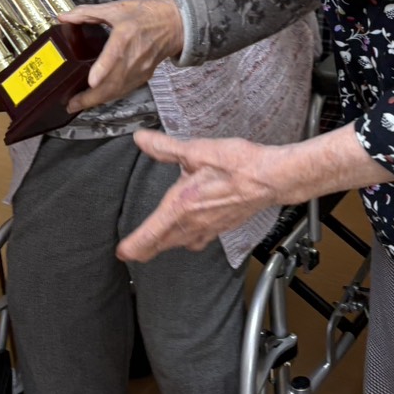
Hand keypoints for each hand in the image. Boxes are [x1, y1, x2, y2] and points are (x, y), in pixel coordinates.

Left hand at [60, 0, 183, 114]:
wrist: (174, 24)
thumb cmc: (146, 14)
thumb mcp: (116, 8)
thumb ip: (87, 13)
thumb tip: (65, 17)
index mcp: (126, 34)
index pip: (115, 54)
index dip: (103, 68)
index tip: (91, 81)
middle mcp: (134, 55)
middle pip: (113, 81)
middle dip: (91, 97)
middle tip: (72, 103)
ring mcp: (141, 68)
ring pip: (119, 90)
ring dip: (99, 100)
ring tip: (80, 104)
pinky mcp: (144, 75)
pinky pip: (125, 90)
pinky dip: (110, 96)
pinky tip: (98, 97)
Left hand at [117, 132, 305, 259]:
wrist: (271, 178)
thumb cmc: (238, 165)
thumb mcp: (196, 151)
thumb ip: (166, 148)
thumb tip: (142, 140)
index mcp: (182, 206)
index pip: (150, 234)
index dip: (133, 246)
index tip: (122, 253)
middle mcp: (194, 223)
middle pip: (163, 244)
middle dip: (145, 249)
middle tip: (132, 252)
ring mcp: (210, 228)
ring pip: (181, 244)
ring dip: (166, 246)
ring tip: (156, 244)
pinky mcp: (223, 227)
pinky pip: (199, 241)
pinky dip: (188, 241)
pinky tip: (190, 233)